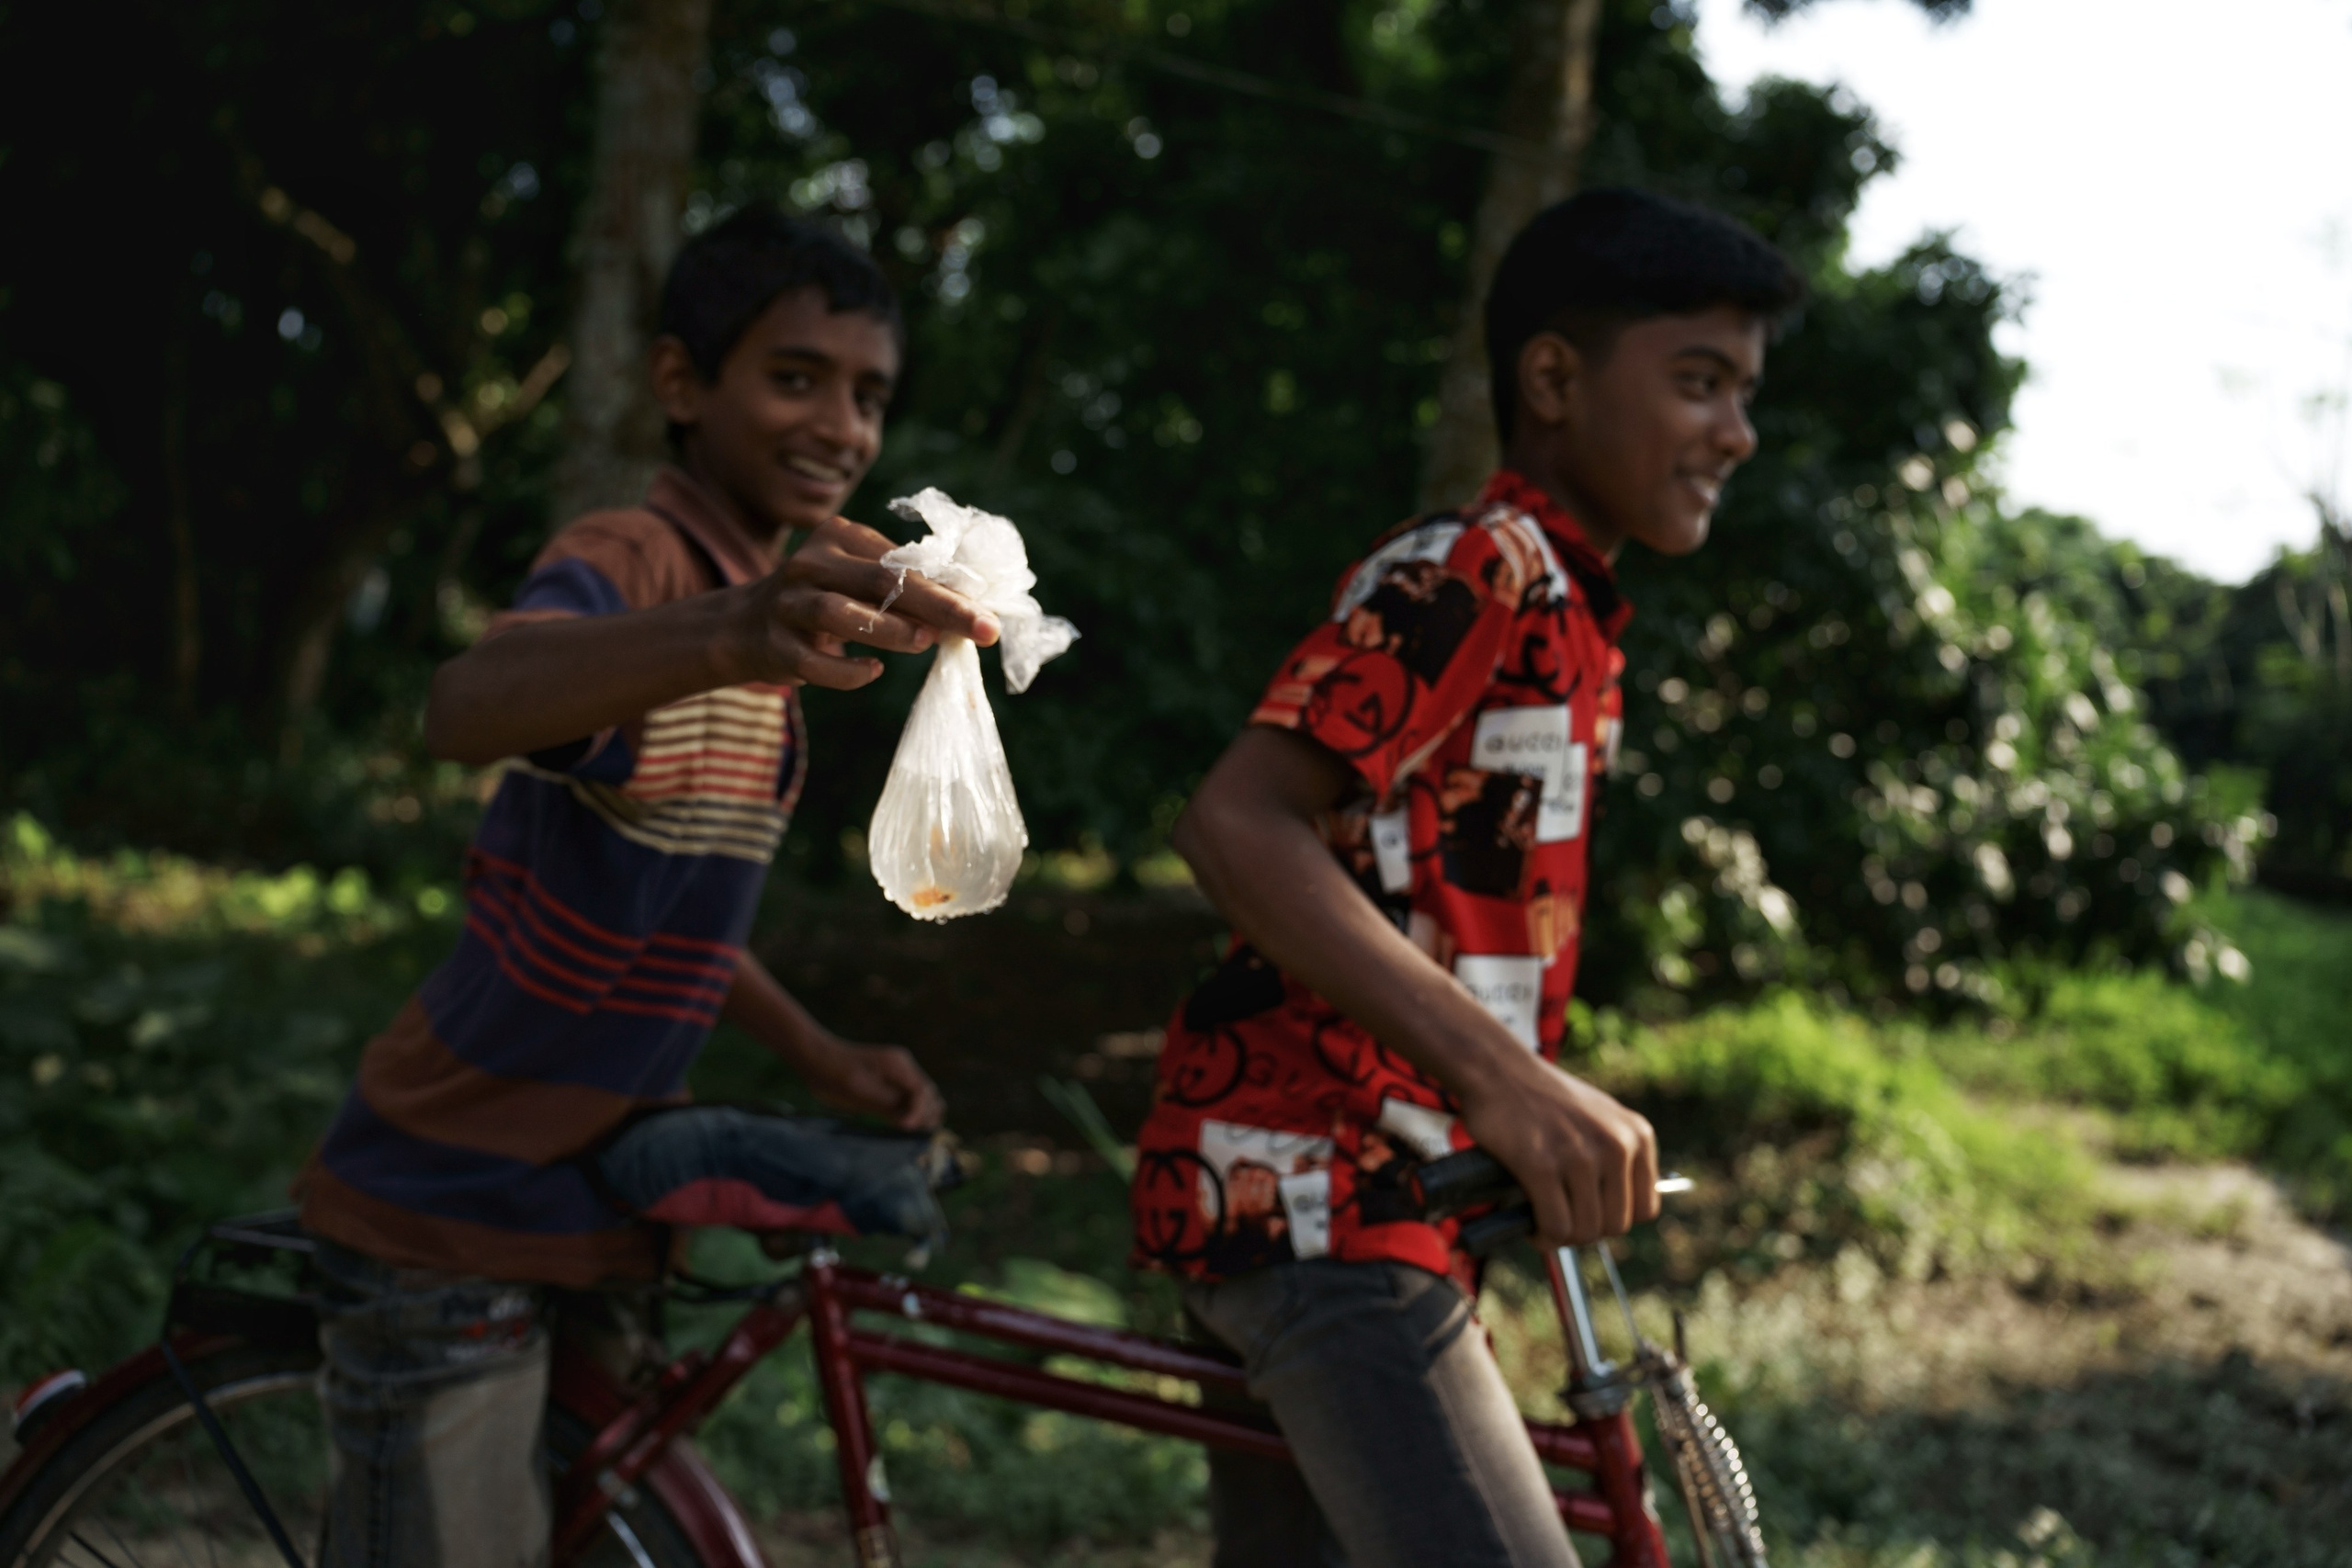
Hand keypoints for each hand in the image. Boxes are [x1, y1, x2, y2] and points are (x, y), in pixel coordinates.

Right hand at [721, 516, 999, 689]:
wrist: (743, 626)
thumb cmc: (822, 601)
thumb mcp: (855, 579)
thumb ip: (901, 588)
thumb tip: (967, 611)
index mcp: (839, 537)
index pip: (903, 561)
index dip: (949, 589)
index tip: (988, 613)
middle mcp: (811, 563)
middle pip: (881, 580)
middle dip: (939, 606)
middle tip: (982, 629)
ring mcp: (788, 603)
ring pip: (840, 612)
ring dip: (890, 629)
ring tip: (926, 642)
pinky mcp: (775, 644)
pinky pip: (814, 662)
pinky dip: (848, 670)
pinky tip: (875, 670)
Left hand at [801, 1038, 945, 1130]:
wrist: (815, 1059)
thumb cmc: (834, 1073)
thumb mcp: (859, 1091)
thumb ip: (887, 1104)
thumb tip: (912, 1122)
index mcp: (898, 1065)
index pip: (923, 1092)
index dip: (920, 1112)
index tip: (906, 1127)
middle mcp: (903, 1068)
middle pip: (929, 1095)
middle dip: (925, 1114)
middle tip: (907, 1131)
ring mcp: (897, 1075)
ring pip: (922, 1099)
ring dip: (920, 1115)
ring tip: (906, 1130)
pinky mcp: (888, 1085)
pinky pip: (907, 1101)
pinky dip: (908, 1114)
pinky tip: (899, 1125)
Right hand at [1456, 1054, 1657, 1246]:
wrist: (1498, 1069)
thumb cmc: (1543, 1098)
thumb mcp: (1599, 1116)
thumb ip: (1617, 1154)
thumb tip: (1618, 1209)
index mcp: (1636, 1135)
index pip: (1645, 1209)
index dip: (1613, 1218)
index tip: (1587, 1212)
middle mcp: (1616, 1145)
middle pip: (1615, 1226)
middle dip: (1584, 1230)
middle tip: (1558, 1218)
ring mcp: (1580, 1156)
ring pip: (1584, 1231)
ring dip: (1561, 1236)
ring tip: (1542, 1222)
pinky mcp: (1542, 1165)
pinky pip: (1555, 1226)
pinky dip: (1542, 1236)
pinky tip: (1530, 1224)